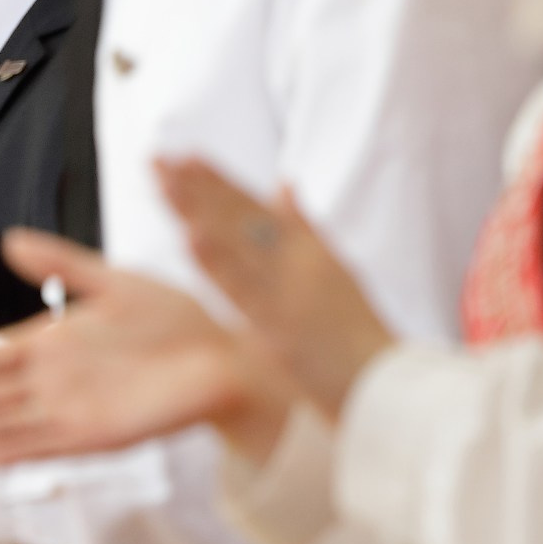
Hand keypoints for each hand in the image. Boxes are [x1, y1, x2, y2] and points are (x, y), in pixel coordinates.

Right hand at [0, 230, 293, 464]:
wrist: (227, 356)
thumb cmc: (178, 320)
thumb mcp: (112, 280)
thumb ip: (60, 263)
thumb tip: (10, 241)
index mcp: (55, 343)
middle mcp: (55, 381)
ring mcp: (73, 411)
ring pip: (2, 425)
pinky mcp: (98, 435)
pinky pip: (44, 447)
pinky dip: (12, 454)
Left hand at [156, 160, 396, 419]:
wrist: (385, 386)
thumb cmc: (358, 333)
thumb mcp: (335, 269)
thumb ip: (304, 227)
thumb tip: (282, 184)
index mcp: (308, 248)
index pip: (253, 208)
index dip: (218, 181)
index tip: (184, 157)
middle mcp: (297, 262)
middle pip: (238, 218)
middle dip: (196, 187)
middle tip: (157, 159)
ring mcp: (287, 292)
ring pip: (235, 245)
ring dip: (197, 211)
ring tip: (164, 183)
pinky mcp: (278, 327)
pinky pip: (242, 291)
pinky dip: (216, 263)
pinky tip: (188, 237)